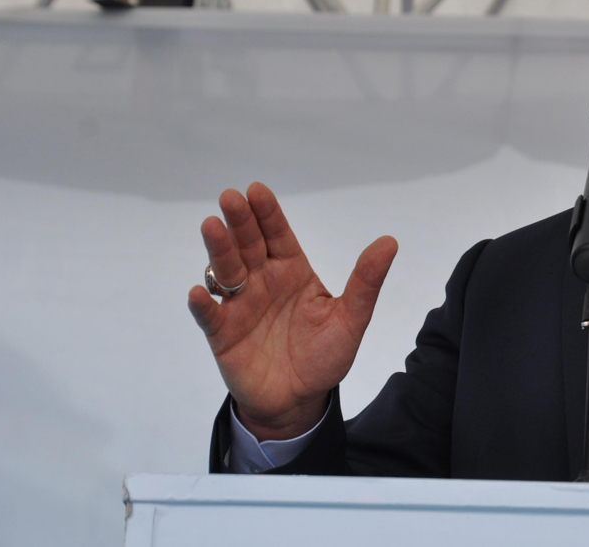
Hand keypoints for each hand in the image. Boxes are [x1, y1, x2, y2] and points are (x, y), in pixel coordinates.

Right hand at [187, 183, 397, 440]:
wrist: (300, 399)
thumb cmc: (324, 356)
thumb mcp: (351, 318)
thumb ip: (366, 282)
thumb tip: (389, 242)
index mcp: (292, 271)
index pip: (278, 235)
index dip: (267, 213)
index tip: (257, 190)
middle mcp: (262, 281)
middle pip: (248, 245)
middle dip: (239, 221)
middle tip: (230, 198)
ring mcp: (240, 305)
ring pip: (225, 271)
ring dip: (218, 249)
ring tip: (212, 227)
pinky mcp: (223, 333)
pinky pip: (210, 315)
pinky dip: (203, 304)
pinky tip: (199, 293)